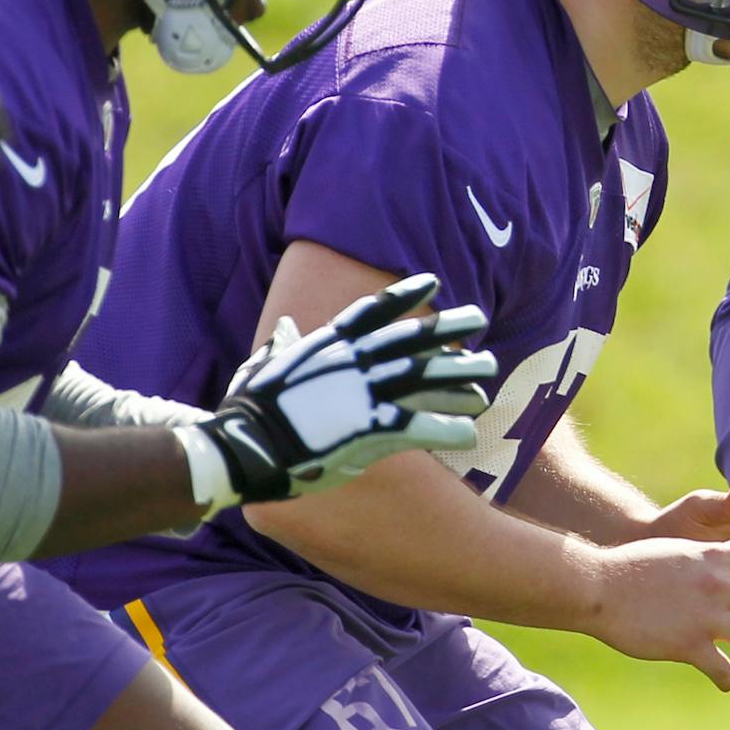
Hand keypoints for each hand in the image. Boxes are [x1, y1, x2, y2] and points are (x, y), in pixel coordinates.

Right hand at [194, 273, 496, 507]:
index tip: (433, 281)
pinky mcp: (368, 427)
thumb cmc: (246, 411)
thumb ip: (282, 347)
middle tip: (478, 318)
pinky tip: (469, 435)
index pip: (372, 313)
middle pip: (409, 340)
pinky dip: (445, 430)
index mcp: (326, 346)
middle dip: (446, 328)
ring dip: (457, 378)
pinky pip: (418, 427)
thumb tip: (285, 328)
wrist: (242, 448)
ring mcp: (362, 392)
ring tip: (487, 380)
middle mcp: (351, 363)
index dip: (404, 295)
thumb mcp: (262, 369)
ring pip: (423, 379)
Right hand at [579, 535, 729, 690]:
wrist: (599, 585)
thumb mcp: (679, 550)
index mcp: (717, 557)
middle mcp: (718, 584)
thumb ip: (709, 558)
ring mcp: (705, 616)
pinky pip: (723, 669)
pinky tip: (728, 683)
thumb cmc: (634, 566)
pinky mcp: (688, 646)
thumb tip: (727, 561)